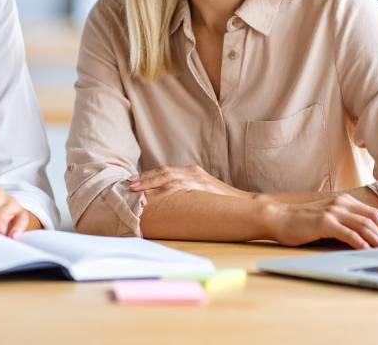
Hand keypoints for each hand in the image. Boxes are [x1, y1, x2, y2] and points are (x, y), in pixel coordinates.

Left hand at [128, 165, 251, 199]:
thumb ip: (188, 191)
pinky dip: (165, 188)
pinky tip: (155, 194)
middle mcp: (193, 172)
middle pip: (163, 172)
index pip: (165, 172)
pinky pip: (179, 186)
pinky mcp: (202, 186)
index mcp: (192, 172)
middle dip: (145, 178)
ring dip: (150, 181)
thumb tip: (170, 201)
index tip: (133, 181)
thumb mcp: (204, 192)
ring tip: (136, 188)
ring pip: (168, 177)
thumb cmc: (224, 202)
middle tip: (129, 184)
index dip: (148, 176)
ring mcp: (197, 179)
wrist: (247, 204)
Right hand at [267, 194, 377, 248]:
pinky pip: (348, 233)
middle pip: (372, 219)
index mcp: (342, 201)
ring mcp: (332, 211)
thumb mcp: (326, 218)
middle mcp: (340, 203)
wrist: (277, 218)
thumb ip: (343, 223)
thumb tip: (363, 239)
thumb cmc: (300, 222)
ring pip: (364, 226)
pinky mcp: (324, 222)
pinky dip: (361, 242)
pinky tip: (368, 251)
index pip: (372, 214)